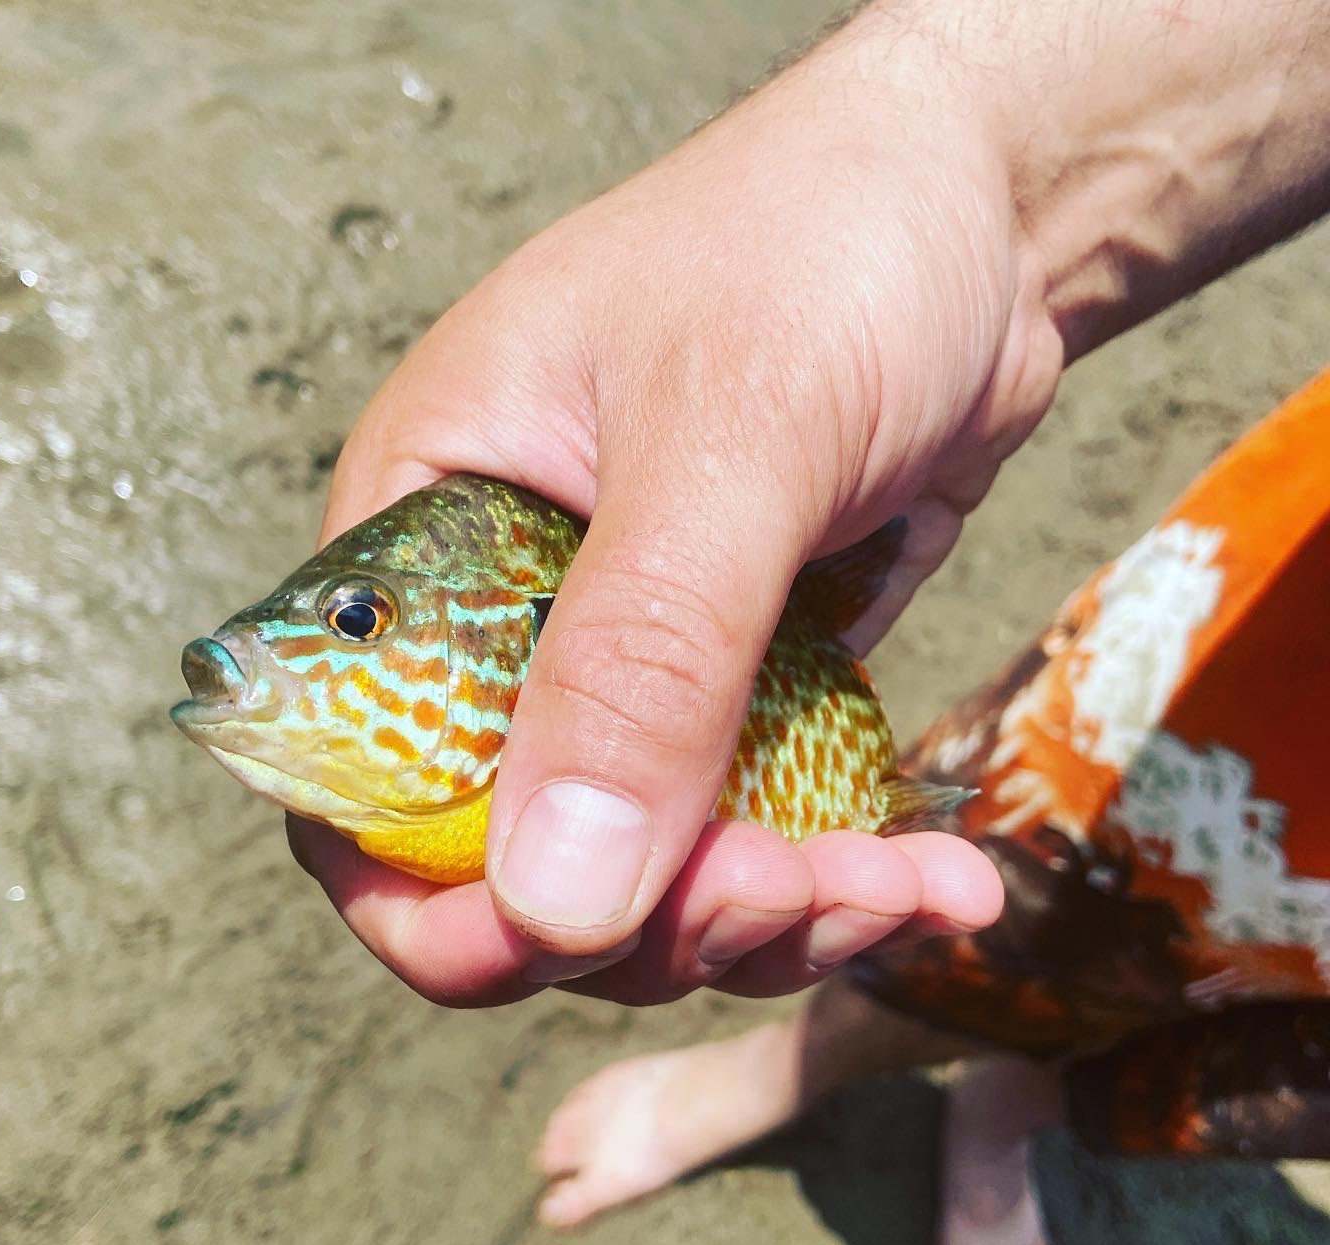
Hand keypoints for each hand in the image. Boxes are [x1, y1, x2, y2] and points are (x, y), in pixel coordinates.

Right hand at [288, 20, 1056, 1004]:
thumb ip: (636, 658)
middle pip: (518, 862)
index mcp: (424, 548)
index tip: (577, 941)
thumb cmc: (819, 249)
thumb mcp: (729, 433)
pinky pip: (752, 835)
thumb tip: (555, 895)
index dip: (439, 903)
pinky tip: (938, 881)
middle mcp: (503, 628)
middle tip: (801, 890)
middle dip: (654, 920)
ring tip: (904, 891)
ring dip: (767, 922)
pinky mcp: (731, 692)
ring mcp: (624, 671)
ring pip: (649, 876)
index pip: (361, 783)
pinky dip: (839, 883)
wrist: (970, 215)